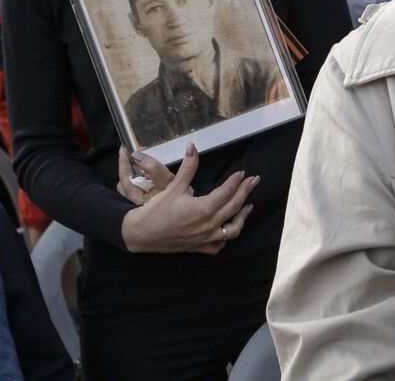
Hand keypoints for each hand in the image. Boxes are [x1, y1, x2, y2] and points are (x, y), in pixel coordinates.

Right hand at [119, 143, 258, 254]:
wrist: (141, 234)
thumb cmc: (156, 210)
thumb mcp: (172, 186)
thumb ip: (187, 167)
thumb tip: (193, 147)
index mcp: (203, 209)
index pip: (227, 192)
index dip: (236, 181)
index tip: (242, 173)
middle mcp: (208, 225)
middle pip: (234, 207)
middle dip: (246, 192)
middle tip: (254, 181)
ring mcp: (205, 238)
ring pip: (233, 229)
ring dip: (242, 217)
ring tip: (248, 205)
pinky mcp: (200, 247)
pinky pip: (220, 244)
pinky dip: (227, 236)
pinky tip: (229, 228)